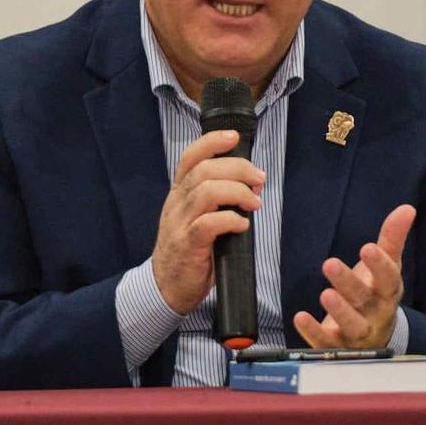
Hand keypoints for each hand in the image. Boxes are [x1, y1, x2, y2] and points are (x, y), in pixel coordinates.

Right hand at [151, 129, 264, 314]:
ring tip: (254, 203)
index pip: (190, 157)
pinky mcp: (187, 245)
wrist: (166, 287)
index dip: (212, 142)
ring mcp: (179, 223)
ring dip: (238, 192)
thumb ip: (217, 200)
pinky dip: (231, 220)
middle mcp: (176, 203)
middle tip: (259, 180)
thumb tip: (251, 184)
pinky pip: (209, 224)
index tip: (234, 137)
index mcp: (179, 193)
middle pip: (204, 170)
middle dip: (238, 169)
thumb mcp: (198, 217)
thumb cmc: (189, 251)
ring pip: (206, 192)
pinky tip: (242, 226)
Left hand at [294, 204, 415, 349]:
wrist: (375, 335)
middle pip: (364, 300)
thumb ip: (392, 238)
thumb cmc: (377, 292)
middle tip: (330, 264)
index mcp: (388, 292)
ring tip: (325, 294)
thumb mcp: (386, 266)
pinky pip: (326, 342)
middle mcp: (376, 315)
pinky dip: (313, 332)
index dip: (379, 265)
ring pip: (352, 325)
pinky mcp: (338, 346)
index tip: (368, 248)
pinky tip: (300, 317)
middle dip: (348, 283)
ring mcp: (358, 333)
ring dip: (338, 310)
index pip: (388, 279)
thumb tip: (407, 208)